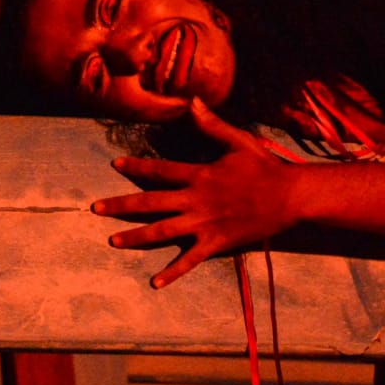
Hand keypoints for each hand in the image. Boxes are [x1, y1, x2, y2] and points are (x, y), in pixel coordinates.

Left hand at [91, 99, 299, 287]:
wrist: (290, 197)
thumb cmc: (265, 167)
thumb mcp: (238, 141)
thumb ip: (211, 125)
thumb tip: (192, 101)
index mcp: (198, 175)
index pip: (159, 170)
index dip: (135, 167)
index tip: (115, 165)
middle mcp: (195, 200)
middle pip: (149, 203)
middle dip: (120, 205)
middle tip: (95, 208)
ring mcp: (203, 224)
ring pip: (162, 232)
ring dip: (136, 237)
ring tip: (113, 241)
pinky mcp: (215, 243)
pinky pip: (190, 261)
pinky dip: (172, 272)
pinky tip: (154, 283)